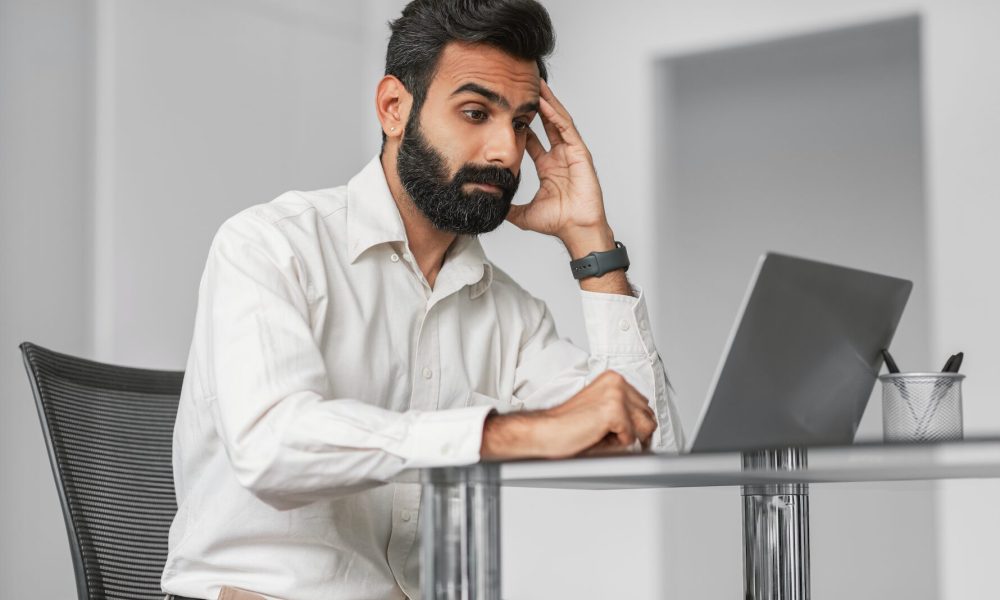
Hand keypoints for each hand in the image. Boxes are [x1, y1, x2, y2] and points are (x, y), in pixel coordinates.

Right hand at [480, 370, 656, 460]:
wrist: (545, 431)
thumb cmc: (567, 426)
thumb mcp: (602, 412)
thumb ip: (625, 412)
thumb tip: (649, 427)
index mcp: (613, 379)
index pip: (643, 405)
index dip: (635, 424)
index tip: (622, 432)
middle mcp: (617, 382)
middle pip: (648, 416)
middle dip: (633, 432)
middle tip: (607, 436)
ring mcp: (616, 394)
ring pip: (645, 426)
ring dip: (626, 437)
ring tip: (601, 434)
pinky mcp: (614, 410)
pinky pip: (631, 436)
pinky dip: (617, 443)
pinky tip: (596, 435)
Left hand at [505, 80, 610, 247]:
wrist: (576, 230)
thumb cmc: (558, 223)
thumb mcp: (524, 214)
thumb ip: (509, 208)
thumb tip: (492, 208)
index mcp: (549, 168)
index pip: (533, 140)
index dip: (523, 126)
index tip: (510, 113)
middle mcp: (560, 157)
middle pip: (546, 125)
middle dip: (536, 107)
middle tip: (523, 89)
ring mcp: (570, 154)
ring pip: (557, 121)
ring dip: (547, 103)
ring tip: (536, 85)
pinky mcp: (579, 154)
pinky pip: (566, 129)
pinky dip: (555, 115)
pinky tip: (545, 103)